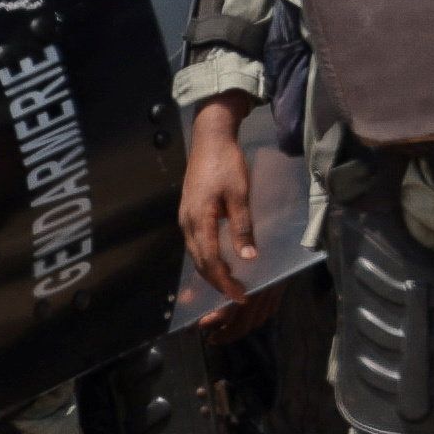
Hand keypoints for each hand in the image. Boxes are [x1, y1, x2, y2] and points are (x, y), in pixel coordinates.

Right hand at [178, 96, 259, 303]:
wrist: (210, 138)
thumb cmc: (226, 163)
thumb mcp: (239, 194)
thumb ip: (242, 227)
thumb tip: (249, 258)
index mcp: (200, 219)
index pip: (210, 261)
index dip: (224, 282)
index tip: (239, 295)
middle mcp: (187, 221)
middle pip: (199, 261)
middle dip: (216, 281)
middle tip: (236, 294)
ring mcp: (185, 216)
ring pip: (195, 253)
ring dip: (210, 270)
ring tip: (230, 280)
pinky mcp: (187, 211)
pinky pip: (194, 242)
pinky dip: (206, 256)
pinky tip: (219, 258)